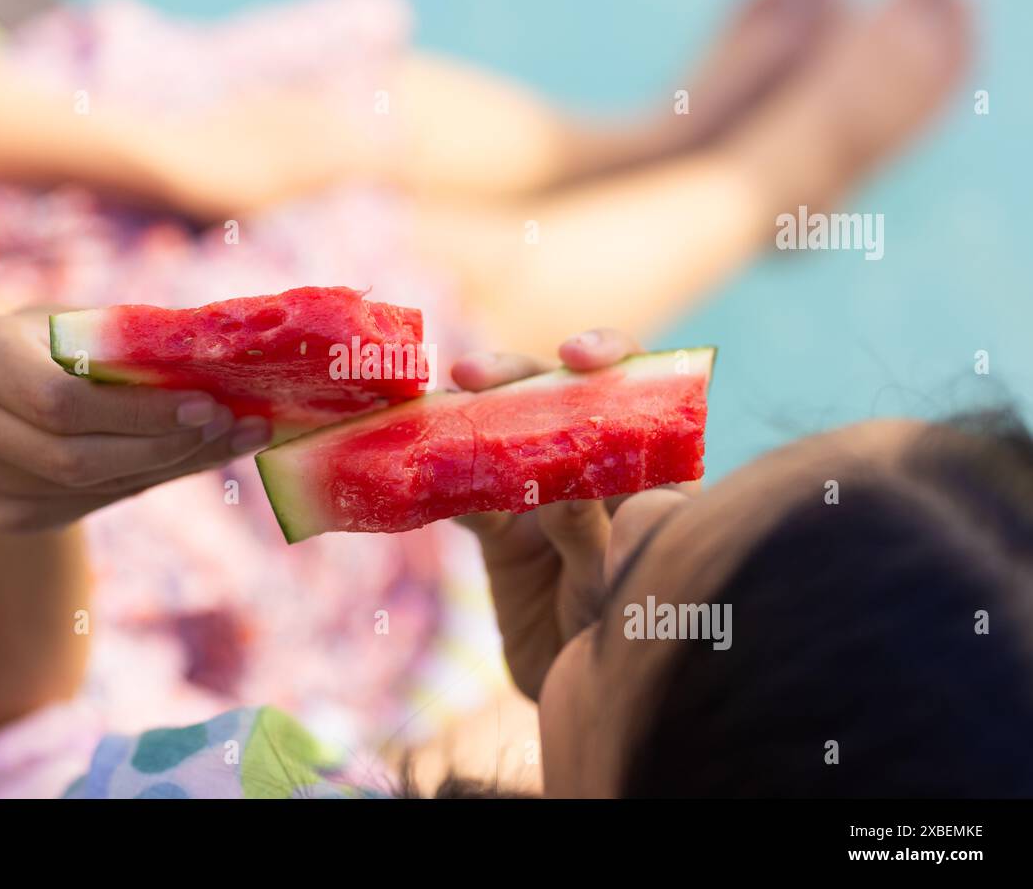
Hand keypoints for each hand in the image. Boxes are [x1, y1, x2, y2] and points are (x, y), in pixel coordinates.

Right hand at [0, 307, 269, 530]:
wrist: (7, 397)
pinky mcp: (1, 512)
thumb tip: (220, 360)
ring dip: (169, 465)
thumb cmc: (59, 345)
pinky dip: (148, 480)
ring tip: (231, 439)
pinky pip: (89, 503)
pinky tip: (193, 457)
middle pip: (73, 457)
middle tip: (230, 426)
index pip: (58, 400)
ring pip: (89, 486)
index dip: (136, 411)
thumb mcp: (83, 326)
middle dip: (163, 445)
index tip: (207, 403)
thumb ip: (131, 344)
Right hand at [453, 328, 645, 700]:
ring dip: (463, 420)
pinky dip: (434, 483)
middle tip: (471, 376)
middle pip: (554, 399)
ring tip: (431, 411)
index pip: (634, 390)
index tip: (575, 358)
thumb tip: (564, 485)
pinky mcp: (498, 533)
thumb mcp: (620, 586)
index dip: (607, 360)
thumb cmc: (630, 638)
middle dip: (514, 377)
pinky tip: (407, 468)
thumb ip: (596, 536)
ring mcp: (541, 496)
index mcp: (649, 468)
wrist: (585, 698)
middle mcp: (594, 468)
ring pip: (501, 439)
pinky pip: (462, 498)